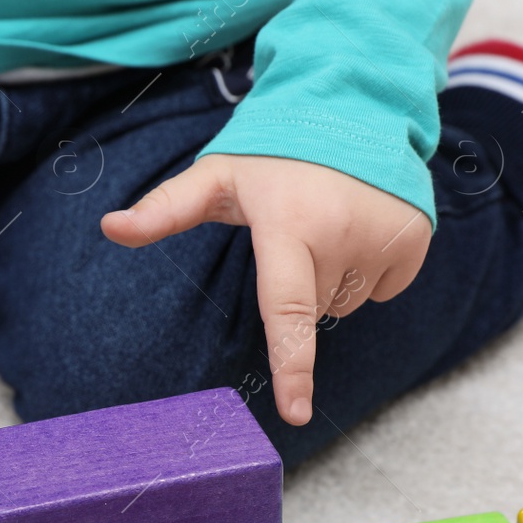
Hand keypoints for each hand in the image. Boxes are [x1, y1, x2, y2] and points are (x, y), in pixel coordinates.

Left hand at [101, 154, 431, 426]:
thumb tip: (108, 227)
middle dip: (298, 283)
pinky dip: (368, 271)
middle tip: (295, 229)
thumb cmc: (272, 154)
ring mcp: (386, 238)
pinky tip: (358, 227)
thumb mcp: (216, 176)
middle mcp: (343, 234)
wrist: (352, 109)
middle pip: (311, 310)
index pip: (287, 311)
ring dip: (332, 278)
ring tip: (328, 222)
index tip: (296, 413)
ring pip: (344, 303)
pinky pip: (382, 289)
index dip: (291, 367)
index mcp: (290, 225)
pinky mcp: (415, 241)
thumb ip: (163, 210)